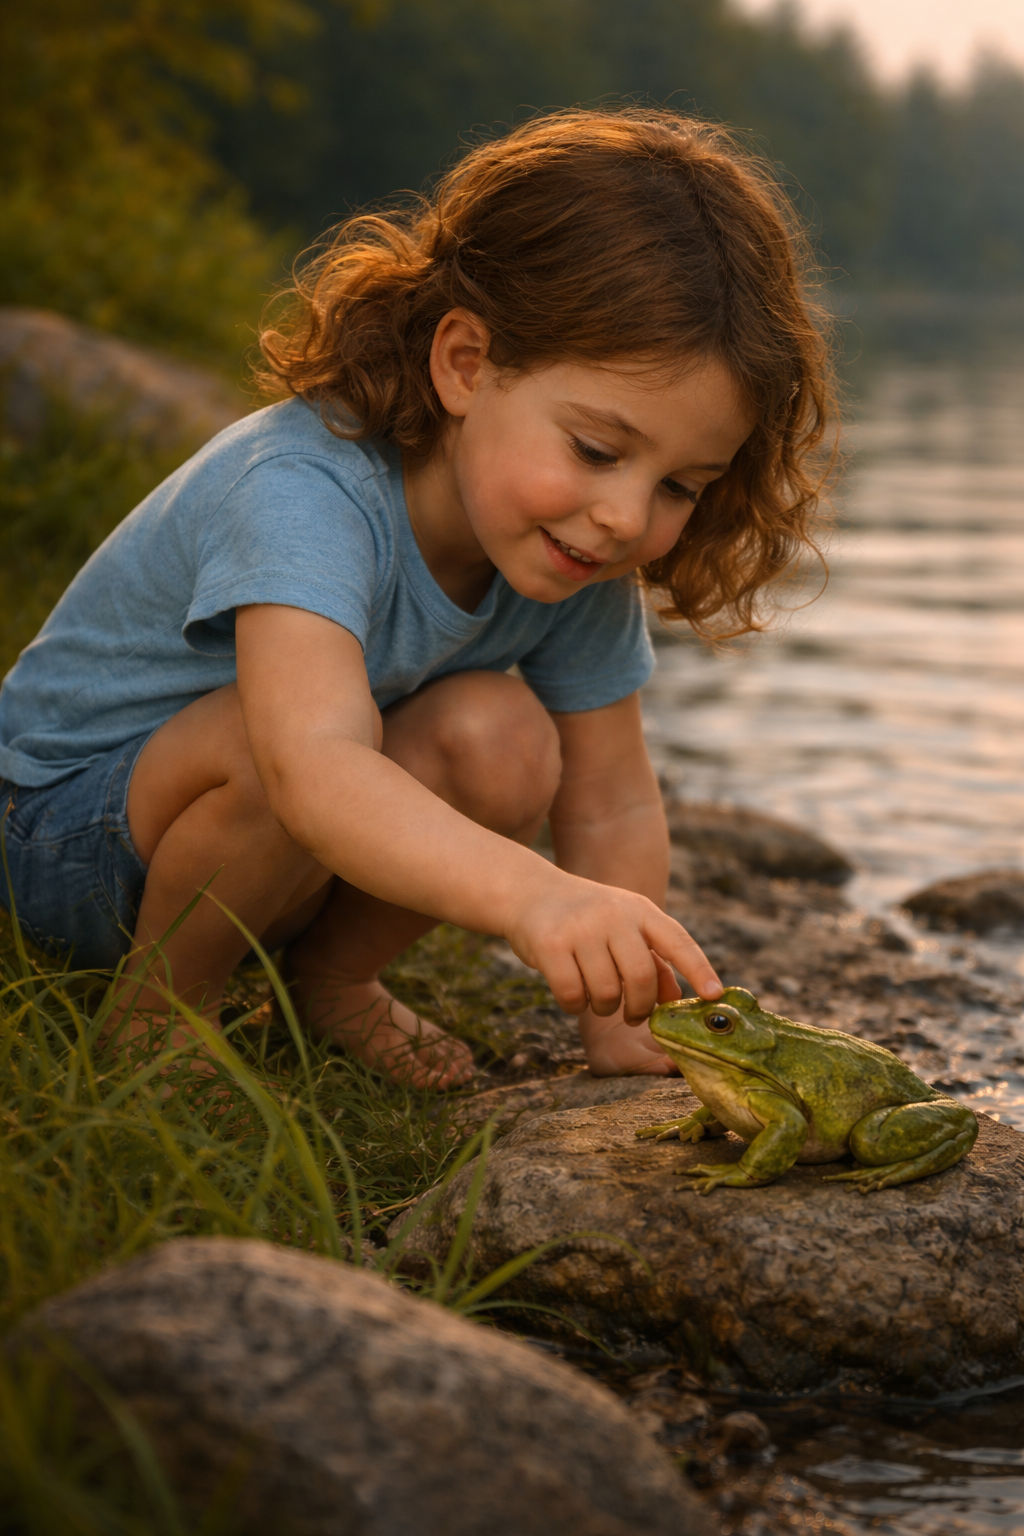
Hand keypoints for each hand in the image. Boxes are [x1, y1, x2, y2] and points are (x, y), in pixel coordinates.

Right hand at [505, 869, 721, 1020]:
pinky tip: (572, 995)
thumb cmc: (587, 919)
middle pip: (641, 978)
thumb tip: (675, 999)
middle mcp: (614, 915)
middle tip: (633, 1015)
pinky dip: (575, 1005)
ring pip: (606, 993)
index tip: (714, 995)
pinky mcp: (550, 945)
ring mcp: (580, 928)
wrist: (530, 892)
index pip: (678, 942)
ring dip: (603, 1008)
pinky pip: (572, 995)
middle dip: (639, 1007)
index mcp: (640, 910)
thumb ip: (653, 959)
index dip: (699, 970)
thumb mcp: (625, 926)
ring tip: (597, 999)